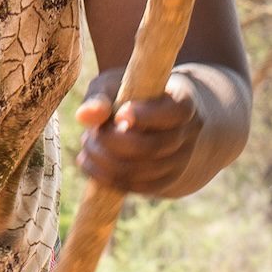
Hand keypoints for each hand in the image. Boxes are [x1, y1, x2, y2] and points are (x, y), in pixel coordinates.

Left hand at [75, 62, 243, 199]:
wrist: (161, 120)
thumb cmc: (133, 94)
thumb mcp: (117, 84)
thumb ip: (100, 97)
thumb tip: (83, 117)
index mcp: (184, 102)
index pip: (174, 113)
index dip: (144, 116)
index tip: (119, 113)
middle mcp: (188, 134)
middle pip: (151, 147)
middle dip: (111, 142)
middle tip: (91, 133)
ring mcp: (180, 161)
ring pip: (140, 171)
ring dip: (104, 161)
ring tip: (88, 145)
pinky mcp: (165, 182)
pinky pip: (136, 187)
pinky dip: (107, 177)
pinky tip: (90, 162)